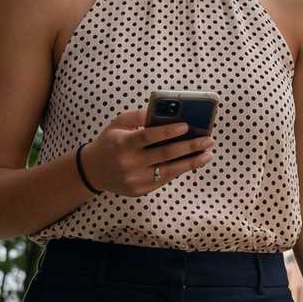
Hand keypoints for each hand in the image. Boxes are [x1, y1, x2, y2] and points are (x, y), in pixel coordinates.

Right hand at [81, 108, 213, 195]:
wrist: (93, 171)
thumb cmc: (111, 142)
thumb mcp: (118, 124)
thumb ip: (139, 115)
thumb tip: (167, 111)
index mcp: (122, 144)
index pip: (148, 136)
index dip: (168, 131)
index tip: (187, 126)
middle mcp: (128, 163)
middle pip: (165, 155)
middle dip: (190, 147)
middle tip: (209, 140)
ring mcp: (135, 180)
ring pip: (170, 171)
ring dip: (192, 162)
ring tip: (208, 154)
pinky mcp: (140, 190)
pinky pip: (165, 179)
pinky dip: (181, 170)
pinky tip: (193, 162)